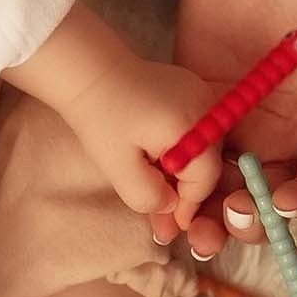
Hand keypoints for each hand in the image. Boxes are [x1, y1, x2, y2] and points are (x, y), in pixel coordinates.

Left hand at [56, 51, 225, 239]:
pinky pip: (195, 131)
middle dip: (185, 193)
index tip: (171, 226)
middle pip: (208, 163)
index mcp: (192, 125)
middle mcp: (206, 106)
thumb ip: (148, 196)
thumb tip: (171, 208)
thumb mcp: (119, 167)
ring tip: (155, 192)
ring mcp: (201, 95)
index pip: (206, 179)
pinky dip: (180, 152)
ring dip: (181, 174)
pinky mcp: (191, 90)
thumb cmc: (101, 116)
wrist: (89, 71)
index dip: (188, 206)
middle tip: (162, 220)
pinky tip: (156, 165)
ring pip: (202, 149)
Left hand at [179, 0, 296, 257]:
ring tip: (193, 229)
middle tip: (230, 216)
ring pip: (224, 187)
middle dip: (251, 220)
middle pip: (269, 200)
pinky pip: (188, 154)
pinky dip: (176, 182)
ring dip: (209, 216)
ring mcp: (241, 123)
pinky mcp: (199, 106)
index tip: (283, 201)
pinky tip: (161, 197)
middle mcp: (289, 135)